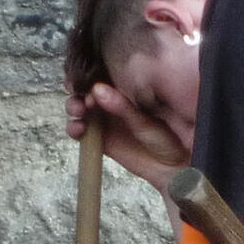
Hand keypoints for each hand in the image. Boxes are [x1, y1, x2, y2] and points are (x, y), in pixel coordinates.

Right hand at [66, 83, 187, 186]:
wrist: (170, 169)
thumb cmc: (166, 140)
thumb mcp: (146, 121)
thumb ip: (123, 106)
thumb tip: (98, 89)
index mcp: (125, 91)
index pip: (101, 75)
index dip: (87, 74)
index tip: (81, 76)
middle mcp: (111, 103)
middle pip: (85, 89)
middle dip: (77, 89)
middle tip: (81, 95)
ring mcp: (103, 120)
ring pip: (79, 107)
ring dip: (74, 106)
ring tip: (79, 110)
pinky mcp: (98, 138)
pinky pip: (79, 131)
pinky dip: (74, 128)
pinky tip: (79, 128)